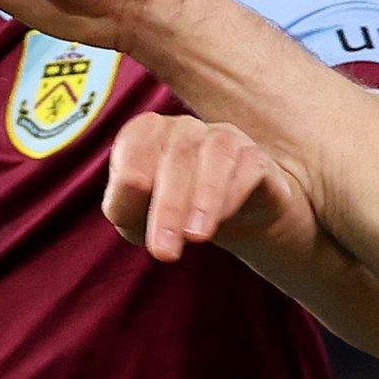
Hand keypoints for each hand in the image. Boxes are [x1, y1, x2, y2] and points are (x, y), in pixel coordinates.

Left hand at [102, 112, 313, 261]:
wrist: (232, 218)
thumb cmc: (171, 213)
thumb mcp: (135, 218)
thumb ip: (122, 203)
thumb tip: (131, 185)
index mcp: (148, 134)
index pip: (135, 142)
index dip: (130, 174)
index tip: (125, 215)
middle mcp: (186, 128)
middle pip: (177, 155)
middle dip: (168, 206)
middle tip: (163, 251)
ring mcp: (224, 137)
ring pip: (216, 154)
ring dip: (205, 197)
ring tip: (196, 238)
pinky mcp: (256, 158)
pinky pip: (249, 167)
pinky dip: (233, 194)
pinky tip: (223, 220)